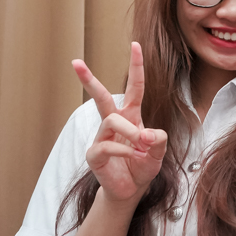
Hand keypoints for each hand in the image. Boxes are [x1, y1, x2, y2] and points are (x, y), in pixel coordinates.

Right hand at [74, 42, 166, 204]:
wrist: (130, 191)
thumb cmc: (143, 167)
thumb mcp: (158, 152)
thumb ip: (159, 140)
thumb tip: (146, 134)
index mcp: (131, 116)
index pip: (134, 87)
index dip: (136, 67)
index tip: (135, 44)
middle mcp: (114, 123)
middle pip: (101, 97)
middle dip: (89, 80)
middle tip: (76, 62)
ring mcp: (102, 137)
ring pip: (114, 120)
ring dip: (132, 133)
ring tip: (142, 148)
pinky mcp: (95, 154)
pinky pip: (108, 144)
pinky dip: (124, 150)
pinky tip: (133, 158)